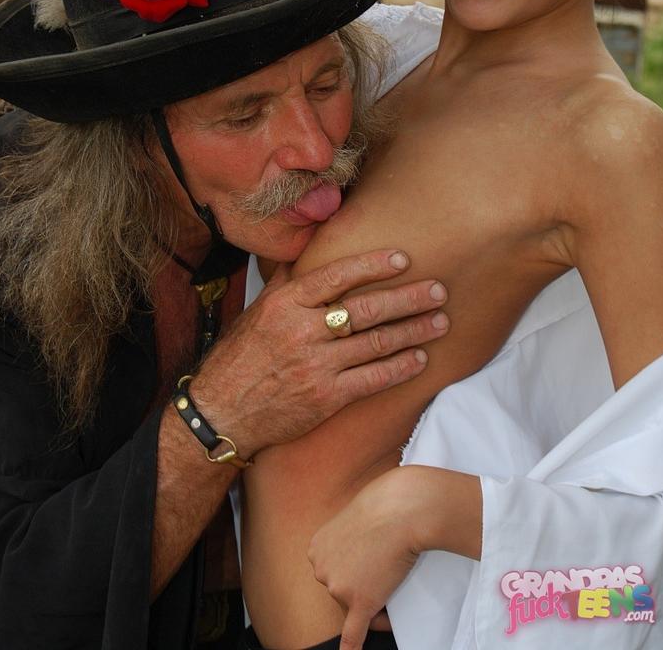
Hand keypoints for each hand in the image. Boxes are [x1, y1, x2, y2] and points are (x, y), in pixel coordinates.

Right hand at [191, 249, 448, 456]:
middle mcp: (302, 331)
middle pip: (366, 309)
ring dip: (414, 331)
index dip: (373, 265)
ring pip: (376, 343)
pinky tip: (420, 359)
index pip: (337, 276)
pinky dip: (400, 368)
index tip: (403, 259)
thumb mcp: (256, 311)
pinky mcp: (326, 398)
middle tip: (439, 290)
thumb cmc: (240, 358)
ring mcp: (316, 366)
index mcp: (285, 304)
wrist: (221, 412)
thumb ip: (285, 282)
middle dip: (409, 298)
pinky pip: (372, 379)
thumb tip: (307, 250)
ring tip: (441, 321)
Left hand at [308, 468, 421, 649]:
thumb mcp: (353, 517)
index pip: (332, 572)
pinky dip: (352, 646)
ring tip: (392, 582)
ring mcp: (338, 587)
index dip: (352, 574)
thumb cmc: (384, 505)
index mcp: (316, 548)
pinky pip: (353, 633)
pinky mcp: (360, 602)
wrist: (402, 509)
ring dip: (374, 603)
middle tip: (383, 574)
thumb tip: (357, 553)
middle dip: (362, 588)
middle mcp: (321, 569)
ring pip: (355, 608)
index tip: (367, 566)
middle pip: (341, 590)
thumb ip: (347, 539)